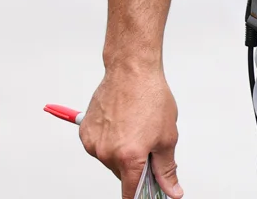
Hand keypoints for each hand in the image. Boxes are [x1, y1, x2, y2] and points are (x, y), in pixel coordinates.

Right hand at [80, 66, 182, 198]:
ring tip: (134, 127)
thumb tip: (171, 191)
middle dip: (135, 166)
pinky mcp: (85, 131)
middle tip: (147, 144)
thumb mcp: (167, 136)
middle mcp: (107, 153)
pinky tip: (120, 123)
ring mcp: (93, 142)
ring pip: (109, 159)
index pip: (130, 193)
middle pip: (121, 174)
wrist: (131, 69)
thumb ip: (166, 169)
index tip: (145, 196)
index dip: (139, 197)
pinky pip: (98, 145)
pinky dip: (108, 140)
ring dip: (121, 152)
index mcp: (129, 157)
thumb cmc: (151, 97)